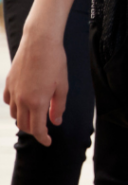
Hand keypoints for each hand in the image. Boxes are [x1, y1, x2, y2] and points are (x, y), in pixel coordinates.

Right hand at [4, 30, 67, 145]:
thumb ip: (58, 106)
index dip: (43, 138)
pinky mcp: (8, 83)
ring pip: (15, 115)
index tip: (48, 142)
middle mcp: (22, 100)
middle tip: (45, 128)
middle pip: (24, 125)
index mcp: (37, 102)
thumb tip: (56, 121)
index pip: (37, 129)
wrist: (40, 42)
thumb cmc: (55, 62)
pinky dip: (15, 107)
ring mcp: (13, 92)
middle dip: (34, 130)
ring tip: (35, 115)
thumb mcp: (63, 86)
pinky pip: (8, 102)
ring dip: (24, 119)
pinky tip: (23, 103)